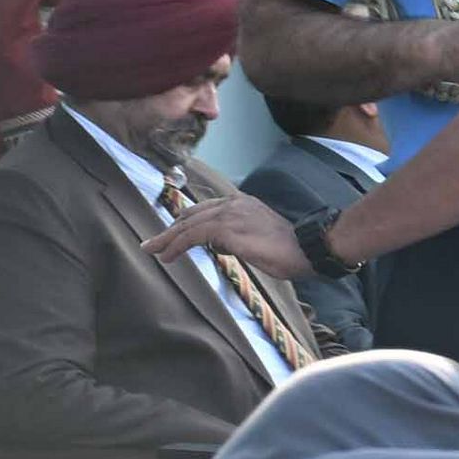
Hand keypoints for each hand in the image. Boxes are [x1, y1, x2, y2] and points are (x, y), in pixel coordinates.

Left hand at [146, 182, 315, 280]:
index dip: (185, 223)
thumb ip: (237, 237)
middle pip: (191, 215)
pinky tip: (168, 256)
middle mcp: (232, 203)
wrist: (307, 248)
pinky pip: (193, 236)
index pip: (204, 210)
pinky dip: (177, 245)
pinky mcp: (227, 229)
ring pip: (188, 224)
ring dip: (167, 239)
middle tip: (151, 244)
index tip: (171, 235)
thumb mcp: (258, 239)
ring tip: (152, 251)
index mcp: (241, 203)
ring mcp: (229, 214)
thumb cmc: (290, 250)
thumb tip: (221, 245)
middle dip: (169, 230)